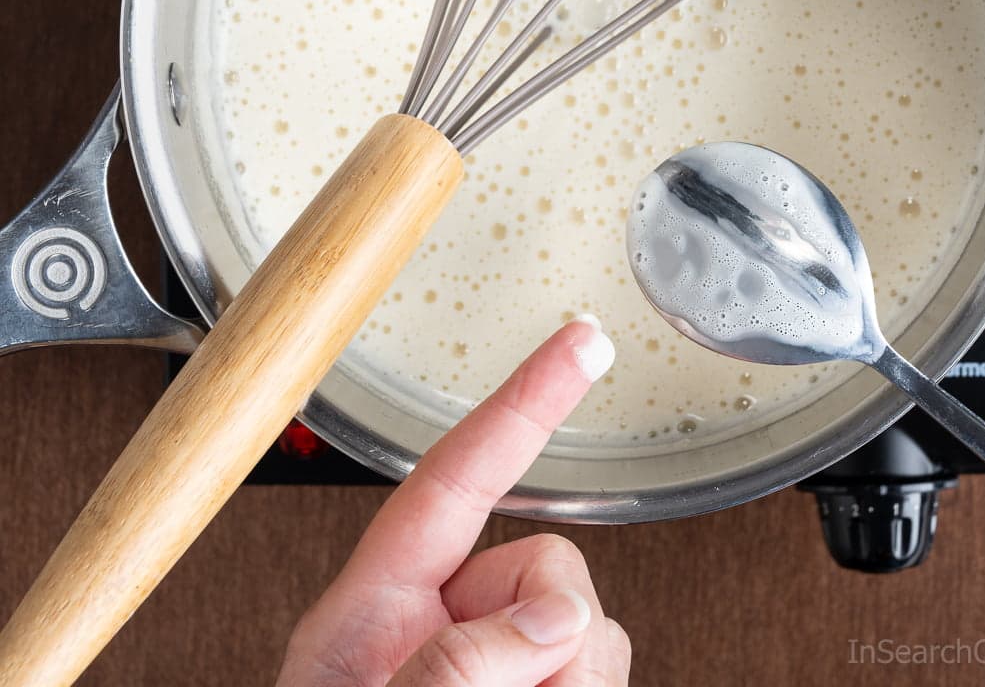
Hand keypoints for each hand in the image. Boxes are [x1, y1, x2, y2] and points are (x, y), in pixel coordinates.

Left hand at [275, 317, 626, 686]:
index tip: (578, 342)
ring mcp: (494, 668)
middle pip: (546, 562)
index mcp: (372, 612)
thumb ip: (450, 663)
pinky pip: (602, 668)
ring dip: (576, 678)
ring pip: (586, 623)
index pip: (455, 474)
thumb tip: (555, 616)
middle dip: (555, 629)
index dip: (522, 400)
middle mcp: (438, 629)